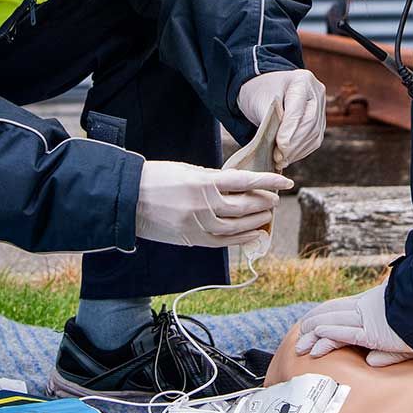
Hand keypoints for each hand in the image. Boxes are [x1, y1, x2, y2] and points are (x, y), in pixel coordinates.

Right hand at [134, 158, 292, 248]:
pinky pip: (222, 241)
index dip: (268, 182)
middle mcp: (204, 206)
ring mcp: (198, 225)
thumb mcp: (187, 170)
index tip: (285, 182)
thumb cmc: (156, 178)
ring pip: (237, 227)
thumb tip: (237, 185)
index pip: (245, 182)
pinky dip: (240, 239)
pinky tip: (253, 235)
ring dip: (256, 221)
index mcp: (204, 183)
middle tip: (275, 199)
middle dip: (264, 202)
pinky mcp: (192, 238)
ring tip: (267, 216)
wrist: (127, 199)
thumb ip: (213, 179)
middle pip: (244, 206)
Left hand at [237, 69, 325, 166]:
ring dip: (297, 150)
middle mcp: (316, 92)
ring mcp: (321, 107)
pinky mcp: (320, 121)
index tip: (280, 145)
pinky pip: (314, 140)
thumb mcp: (260, 100)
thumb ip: (271, 119)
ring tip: (281, 159)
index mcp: (302, 80)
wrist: (267, 89)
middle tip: (278, 156)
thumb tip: (281, 146)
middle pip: (310, 122)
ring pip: (314, 134)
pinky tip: (288, 157)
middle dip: (294, 143)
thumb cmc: (261, 92)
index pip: (298, 108)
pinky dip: (301, 151)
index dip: (290, 129)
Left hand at [293, 283, 412, 366]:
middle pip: (331, 316)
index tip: (310, 326)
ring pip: (333, 323)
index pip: (340, 311)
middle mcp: (365, 310)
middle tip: (299, 339)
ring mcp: (368, 320)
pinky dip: (329, 334)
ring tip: (301, 345)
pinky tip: (317, 339)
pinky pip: (345, 333)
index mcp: (371, 307)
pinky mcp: (372, 332)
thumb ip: (386, 351)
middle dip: (312, 327)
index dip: (323, 317)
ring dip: (314, 334)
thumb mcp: (403, 338)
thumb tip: (370, 361)